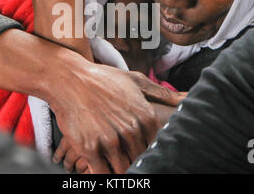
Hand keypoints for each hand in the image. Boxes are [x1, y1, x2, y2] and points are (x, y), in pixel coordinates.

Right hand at [0, 29, 183, 173]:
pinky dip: (104, 174)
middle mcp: (130, 130)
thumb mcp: (134, 80)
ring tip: (115, 164)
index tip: (140, 152)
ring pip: (123, 169)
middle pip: (139, 159)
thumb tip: (185, 98)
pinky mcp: (90, 148)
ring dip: (120, 169)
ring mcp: (110, 140)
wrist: (68, 79)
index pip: (155, 147)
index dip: (148, 152)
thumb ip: (161, 92)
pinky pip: (102, 173)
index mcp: (144, 116)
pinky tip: (102, 169)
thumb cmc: (102, 79)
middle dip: (134, 161)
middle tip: (126, 158)